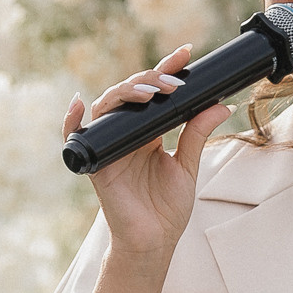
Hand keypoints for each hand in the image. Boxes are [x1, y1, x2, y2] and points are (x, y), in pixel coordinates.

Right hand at [62, 45, 230, 265]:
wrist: (154, 241)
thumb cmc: (168, 209)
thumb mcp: (188, 167)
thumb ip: (197, 135)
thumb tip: (221, 105)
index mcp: (149, 132)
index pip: (155, 93)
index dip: (167, 69)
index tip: (187, 52)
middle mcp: (128, 134)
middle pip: (130, 93)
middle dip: (151, 80)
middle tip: (173, 83)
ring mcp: (110, 145)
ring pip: (108, 106)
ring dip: (125, 93)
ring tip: (148, 92)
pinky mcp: (97, 163)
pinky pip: (76, 137)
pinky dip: (71, 120)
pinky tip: (78, 104)